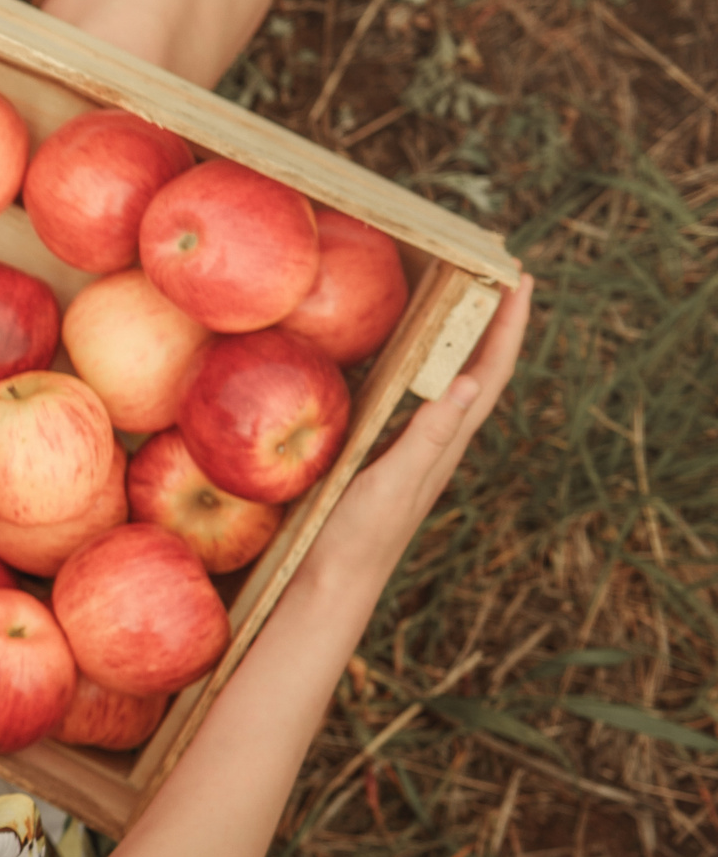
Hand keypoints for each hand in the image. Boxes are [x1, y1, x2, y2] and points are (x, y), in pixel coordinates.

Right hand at [307, 273, 534, 591]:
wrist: (334, 581)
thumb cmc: (358, 535)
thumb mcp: (393, 482)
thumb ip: (429, 436)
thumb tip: (472, 380)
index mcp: (446, 442)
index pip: (491, 373)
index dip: (510, 326)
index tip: (521, 278)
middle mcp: (439, 441)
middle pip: (481, 370)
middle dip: (495, 323)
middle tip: (500, 275)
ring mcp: (415, 448)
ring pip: (453, 382)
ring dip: (465, 342)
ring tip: (463, 303)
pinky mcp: (387, 453)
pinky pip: (418, 397)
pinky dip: (425, 366)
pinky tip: (404, 358)